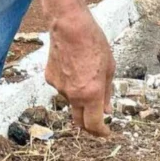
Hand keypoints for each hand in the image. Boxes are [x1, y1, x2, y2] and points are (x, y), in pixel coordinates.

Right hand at [45, 4, 114, 136]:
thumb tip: (106, 111)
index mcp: (91, 95)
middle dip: (89, 125)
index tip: (105, 133)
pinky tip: (73, 67)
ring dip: (79, 97)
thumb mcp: (109, 70)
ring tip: (85, 75)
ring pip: (71, 101)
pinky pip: (62, 88)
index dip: (100, 132)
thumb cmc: (93, 43)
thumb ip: (107, 94)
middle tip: (96, 122)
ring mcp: (59, 88)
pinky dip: (69, 84)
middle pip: (79, 121)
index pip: (94, 124)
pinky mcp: (50, 79)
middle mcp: (74, 96)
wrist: (70, 27)